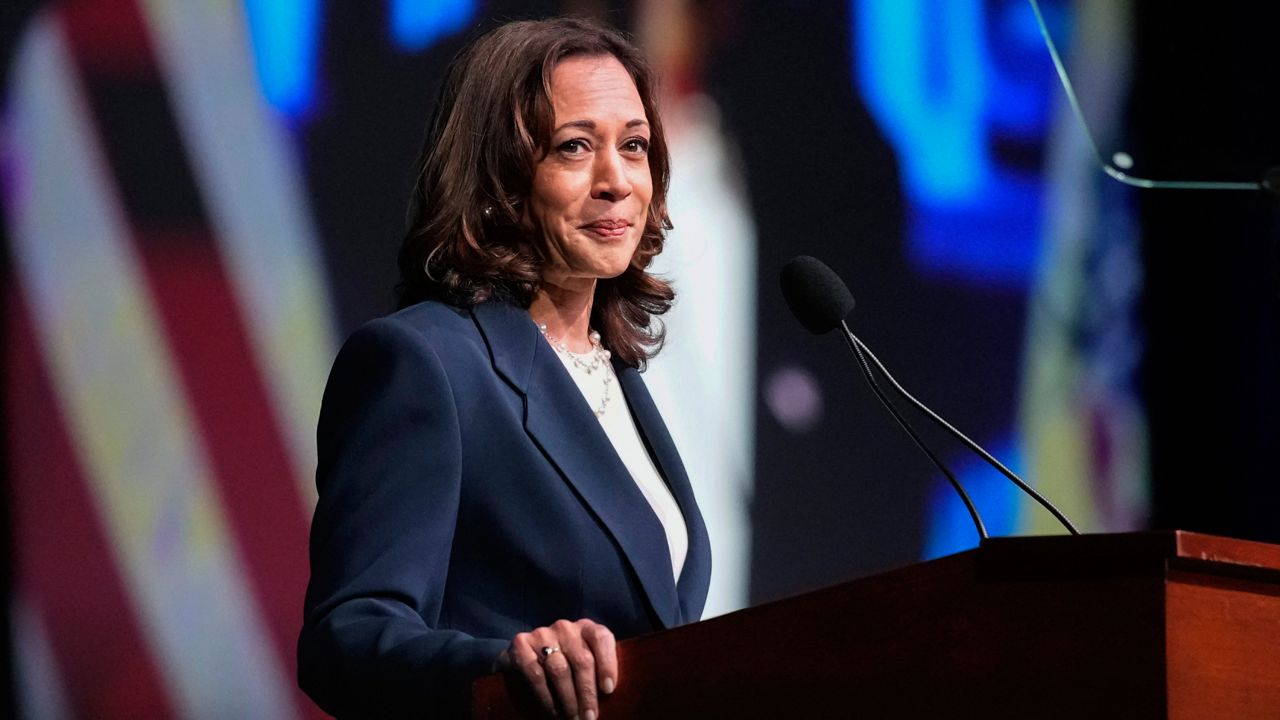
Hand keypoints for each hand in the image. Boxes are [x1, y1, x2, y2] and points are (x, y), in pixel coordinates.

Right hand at [497, 618, 616, 718]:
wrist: (525, 657)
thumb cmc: (566, 664)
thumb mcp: (585, 661)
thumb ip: (598, 669)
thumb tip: (609, 694)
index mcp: (586, 627)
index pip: (601, 638)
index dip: (607, 664)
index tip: (608, 690)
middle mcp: (565, 627)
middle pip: (582, 660)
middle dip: (587, 693)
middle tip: (590, 717)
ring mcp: (542, 634)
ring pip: (560, 670)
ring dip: (568, 699)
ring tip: (573, 718)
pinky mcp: (521, 644)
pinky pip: (536, 675)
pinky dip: (546, 697)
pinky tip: (552, 712)